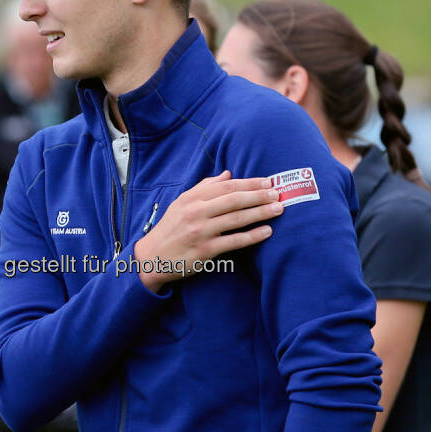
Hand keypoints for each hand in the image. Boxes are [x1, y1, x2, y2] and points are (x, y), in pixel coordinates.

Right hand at [134, 171, 281, 291]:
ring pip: (236, 219)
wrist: (152, 257)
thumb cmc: (170, 228)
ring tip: (278, 209)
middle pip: (234, 200)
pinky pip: (234, 242)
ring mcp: (201, 232)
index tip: (267, 182)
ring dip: (260, 213)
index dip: (249, 183)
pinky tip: (267, 231)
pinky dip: (252, 236)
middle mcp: (196, 213)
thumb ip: (204, 188)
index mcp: (192, 199)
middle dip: (259, 196)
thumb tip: (228, 174)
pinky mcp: (205, 251)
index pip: (226, 186)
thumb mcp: (181, 203)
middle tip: (278, 194)